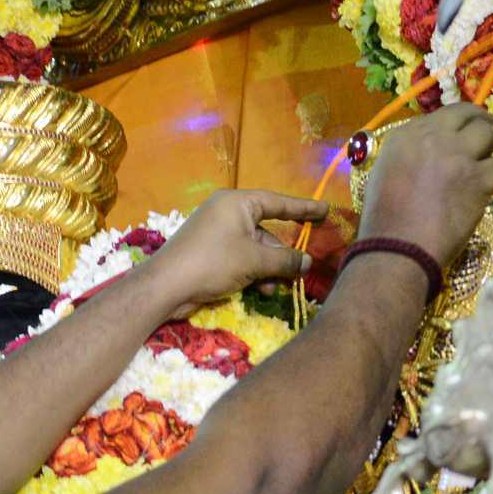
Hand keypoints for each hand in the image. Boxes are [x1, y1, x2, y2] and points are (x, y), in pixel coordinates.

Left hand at [144, 189, 335, 304]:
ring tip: (275, 288)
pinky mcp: (212, 253)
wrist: (167, 286)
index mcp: (237, 203)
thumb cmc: (212, 262)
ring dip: (269, 269)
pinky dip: (253, 273)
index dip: (303, 208)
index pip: (278, 202)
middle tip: (302, 270)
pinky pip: (242, 258)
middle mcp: (228, 213)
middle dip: (283, 254)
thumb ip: (285, 260)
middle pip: (267, 230)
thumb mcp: (254, 260)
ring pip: (256, 249)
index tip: (325, 211)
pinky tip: (260, 291)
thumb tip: (308, 262)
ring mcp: (218, 234)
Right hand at [357, 106, 492, 266]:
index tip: (465, 128)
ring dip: (487, 149)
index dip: (460, 120)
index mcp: (406, 135)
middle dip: (478, 125)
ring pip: (489, 136)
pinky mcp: (479, 180)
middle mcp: (435, 138)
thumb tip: (431, 148)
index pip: (444, 113)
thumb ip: (410, 152)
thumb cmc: (383, 218)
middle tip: (482, 138)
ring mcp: (459, 157)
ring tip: (481, 164)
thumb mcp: (385, 170)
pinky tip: (484, 187)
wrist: (398, 248)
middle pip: (470, 116)